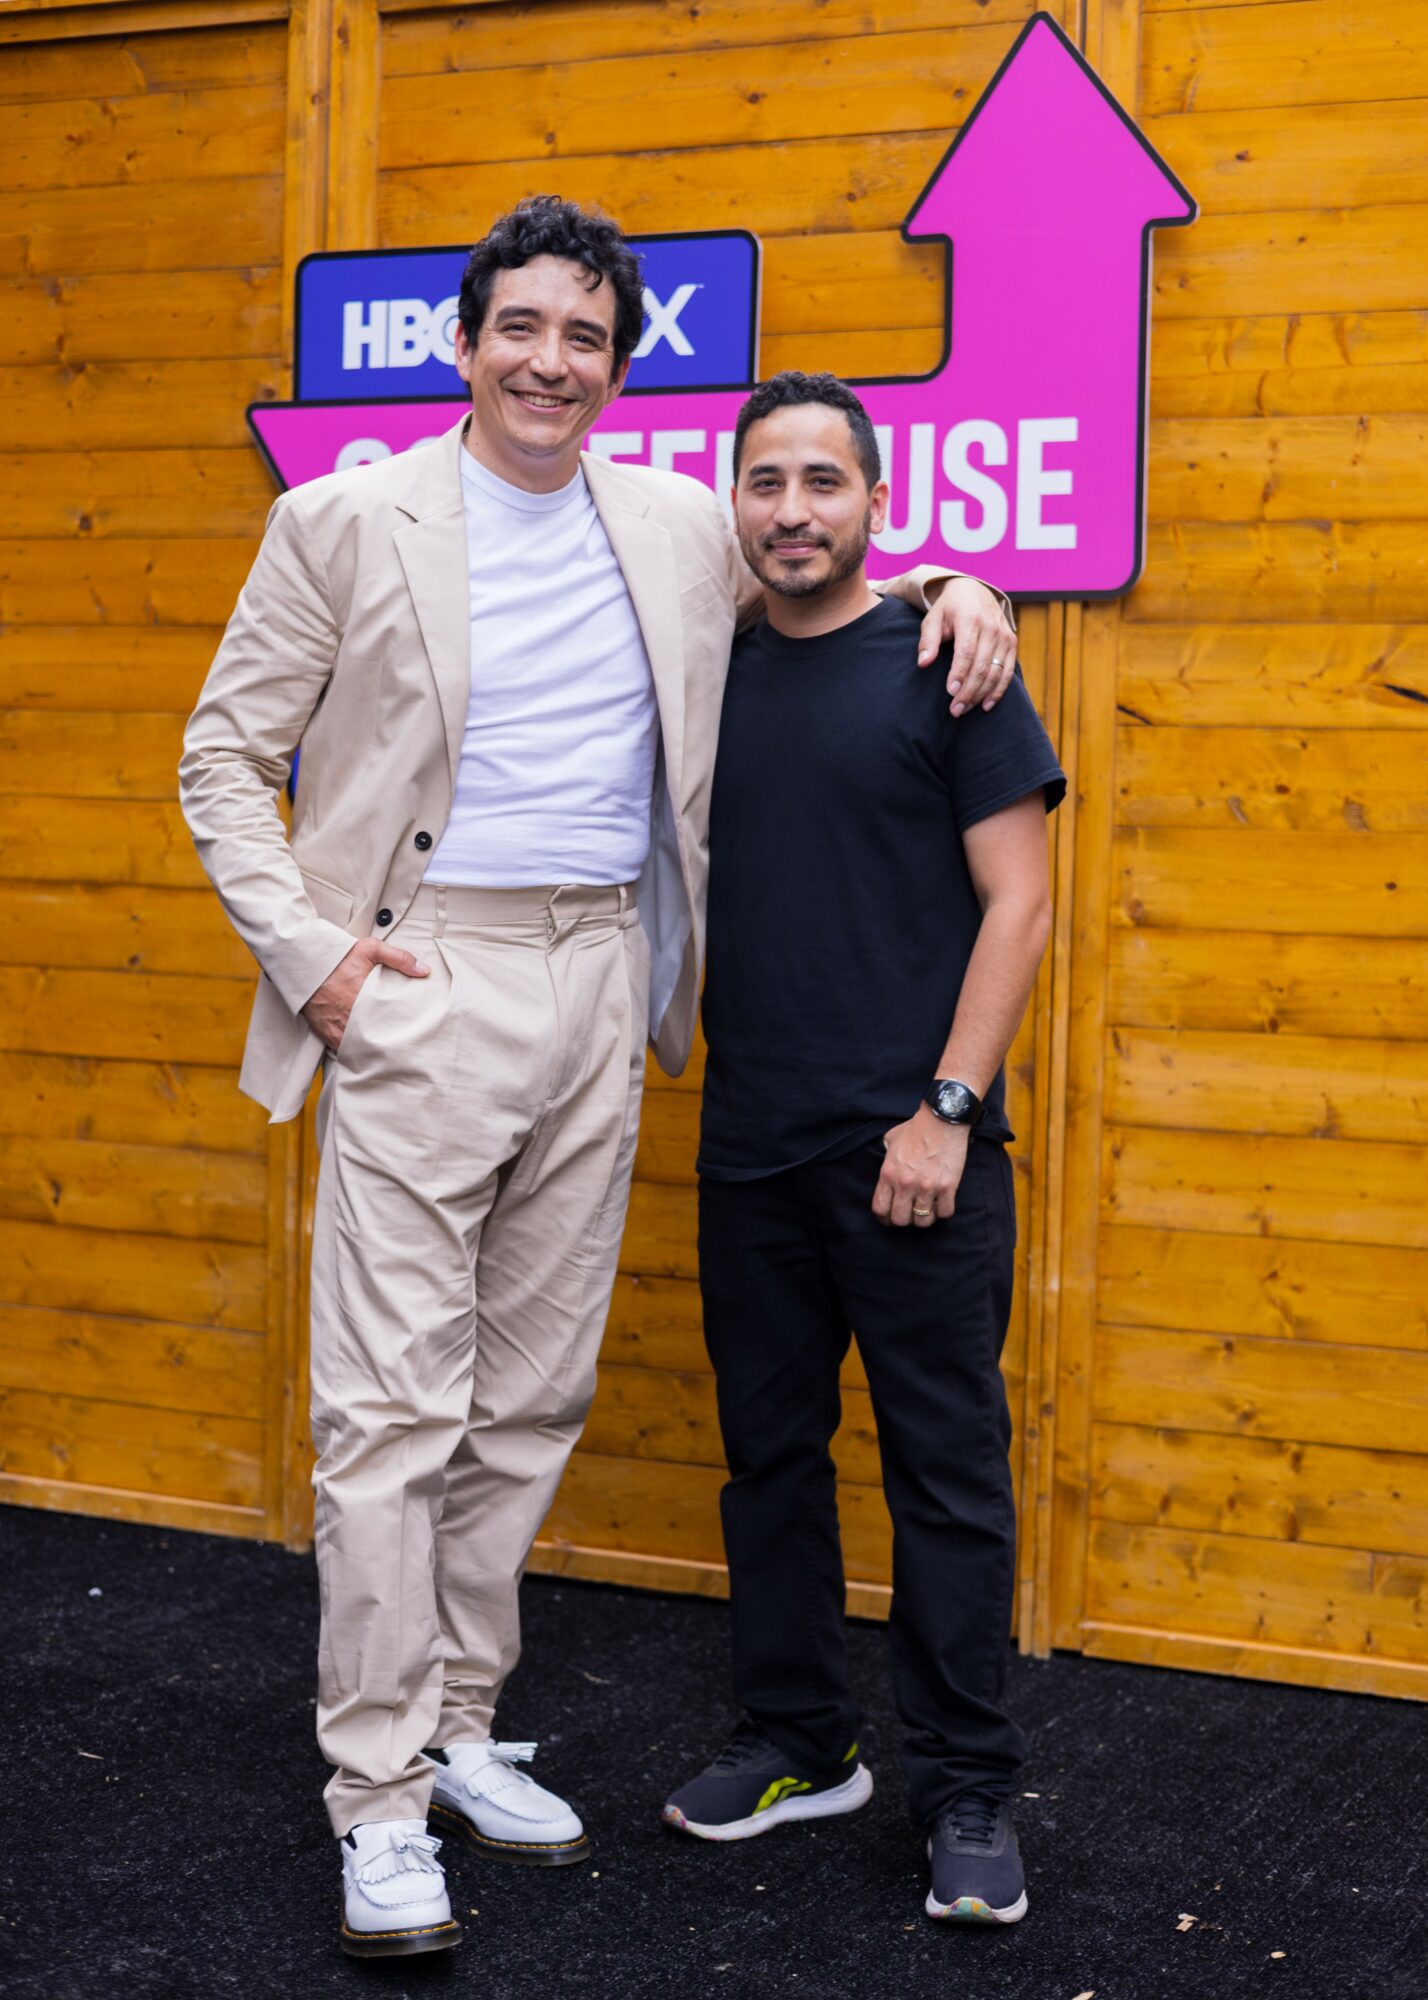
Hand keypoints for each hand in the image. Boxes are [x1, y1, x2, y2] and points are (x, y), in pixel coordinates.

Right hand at [301, 935, 429, 1051]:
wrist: (303, 964)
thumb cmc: (337, 958)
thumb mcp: (370, 949)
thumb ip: (398, 958)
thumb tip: (424, 970)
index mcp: (365, 999)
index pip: (391, 1022)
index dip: (403, 1029)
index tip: (413, 1031)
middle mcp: (351, 1018)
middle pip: (377, 1040)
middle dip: (389, 1044)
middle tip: (403, 1048)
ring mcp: (338, 1029)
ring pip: (361, 1048)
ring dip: (372, 1049)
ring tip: (387, 1053)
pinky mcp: (327, 1034)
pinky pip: (343, 1049)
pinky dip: (354, 1051)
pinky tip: (365, 1052)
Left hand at [872, 1104, 970, 1227]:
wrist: (942, 1119)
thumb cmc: (916, 1128)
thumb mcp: (891, 1141)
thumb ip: (886, 1160)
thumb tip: (887, 1171)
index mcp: (889, 1174)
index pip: (880, 1209)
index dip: (884, 1218)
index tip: (890, 1217)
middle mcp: (906, 1184)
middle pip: (900, 1220)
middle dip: (904, 1220)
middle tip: (910, 1213)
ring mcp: (927, 1187)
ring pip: (923, 1221)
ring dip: (924, 1218)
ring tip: (927, 1209)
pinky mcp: (948, 1187)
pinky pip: (945, 1213)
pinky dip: (944, 1211)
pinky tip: (942, 1202)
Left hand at [917, 578, 1017, 715]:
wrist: (974, 591)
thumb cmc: (949, 609)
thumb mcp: (933, 619)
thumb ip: (928, 641)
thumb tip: (923, 663)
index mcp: (970, 619)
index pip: (966, 652)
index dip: (959, 674)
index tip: (950, 693)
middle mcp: (991, 628)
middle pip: (982, 666)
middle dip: (968, 691)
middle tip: (955, 710)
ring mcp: (1004, 636)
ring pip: (996, 672)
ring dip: (981, 695)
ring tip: (965, 709)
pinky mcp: (1011, 643)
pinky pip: (1008, 671)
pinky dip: (998, 690)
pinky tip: (986, 705)